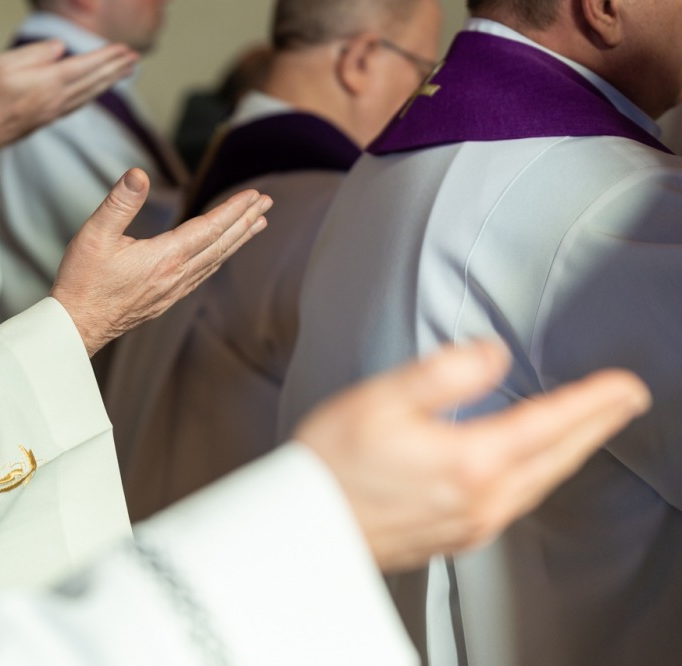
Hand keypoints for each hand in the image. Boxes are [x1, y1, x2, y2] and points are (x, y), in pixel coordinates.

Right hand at [0, 40, 137, 151]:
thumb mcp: (4, 63)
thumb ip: (36, 54)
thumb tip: (60, 48)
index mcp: (49, 83)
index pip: (86, 66)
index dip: (107, 57)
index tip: (124, 49)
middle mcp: (57, 99)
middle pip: (94, 81)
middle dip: (116, 68)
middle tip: (134, 59)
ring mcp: (54, 111)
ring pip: (90, 93)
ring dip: (110, 81)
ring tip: (125, 71)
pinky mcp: (48, 119)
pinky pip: (79, 103)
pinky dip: (94, 93)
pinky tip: (98, 90)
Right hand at [51, 168, 271, 355]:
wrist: (76, 326)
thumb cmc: (82, 281)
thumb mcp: (95, 235)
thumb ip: (119, 203)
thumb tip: (138, 175)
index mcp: (165, 258)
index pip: (210, 227)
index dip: (234, 209)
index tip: (254, 195)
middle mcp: (176, 276)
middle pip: (220, 244)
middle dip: (245, 221)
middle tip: (266, 203)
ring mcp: (173, 290)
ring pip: (215, 260)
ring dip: (237, 240)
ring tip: (256, 225)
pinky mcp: (165, 300)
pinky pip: (202, 274)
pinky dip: (219, 258)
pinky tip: (220, 254)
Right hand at [294, 340, 650, 572]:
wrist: (304, 528)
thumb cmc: (332, 464)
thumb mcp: (381, 399)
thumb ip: (444, 373)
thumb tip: (492, 355)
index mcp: (469, 461)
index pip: (549, 423)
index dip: (592, 400)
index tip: (624, 385)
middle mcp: (480, 499)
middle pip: (557, 456)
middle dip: (596, 425)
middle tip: (625, 400)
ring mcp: (471, 523)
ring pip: (540, 482)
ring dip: (571, 451)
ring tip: (589, 428)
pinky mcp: (455, 536)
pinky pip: (516, 502)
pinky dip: (539, 475)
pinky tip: (533, 467)